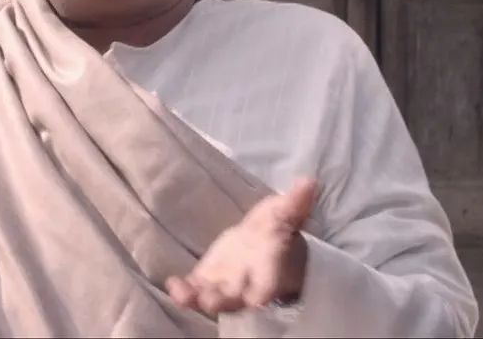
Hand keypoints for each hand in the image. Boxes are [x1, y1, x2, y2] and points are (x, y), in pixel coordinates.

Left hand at [166, 178, 317, 314]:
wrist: (260, 244)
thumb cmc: (276, 230)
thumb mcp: (286, 213)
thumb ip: (295, 202)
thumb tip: (309, 181)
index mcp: (271, 271)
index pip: (271, 283)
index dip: (265, 290)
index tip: (259, 299)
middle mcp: (248, 286)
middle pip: (236, 299)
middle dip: (223, 300)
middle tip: (211, 301)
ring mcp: (225, 286)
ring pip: (211, 298)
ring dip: (197, 298)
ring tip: (182, 295)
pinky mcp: (206, 282)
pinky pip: (194, 290)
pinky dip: (183, 290)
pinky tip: (172, 283)